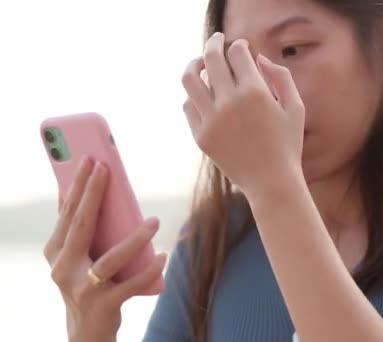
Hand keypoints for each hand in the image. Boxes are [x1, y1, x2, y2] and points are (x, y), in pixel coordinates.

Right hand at [44, 156, 166, 341]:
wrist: (87, 330)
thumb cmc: (88, 283)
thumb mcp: (78, 257)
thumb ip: (83, 230)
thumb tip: (93, 191)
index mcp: (56, 252)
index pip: (68, 213)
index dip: (78, 186)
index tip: (90, 160)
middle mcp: (64, 269)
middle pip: (82, 226)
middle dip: (93, 194)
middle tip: (107, 168)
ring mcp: (83, 289)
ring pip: (110, 259)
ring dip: (135, 239)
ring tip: (154, 221)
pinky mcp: (104, 305)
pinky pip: (130, 284)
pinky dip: (149, 270)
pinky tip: (163, 256)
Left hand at [181, 32, 305, 197]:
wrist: (271, 182)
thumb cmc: (287, 144)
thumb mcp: (295, 107)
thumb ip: (281, 77)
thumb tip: (259, 59)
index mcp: (255, 92)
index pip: (237, 52)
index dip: (239, 45)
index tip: (241, 47)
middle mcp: (229, 102)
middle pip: (211, 58)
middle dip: (214, 43)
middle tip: (216, 40)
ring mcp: (211, 120)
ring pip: (190, 78)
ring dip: (195, 64)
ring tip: (200, 63)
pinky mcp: (201, 136)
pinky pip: (189, 106)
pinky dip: (194, 95)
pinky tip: (204, 94)